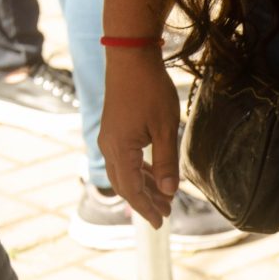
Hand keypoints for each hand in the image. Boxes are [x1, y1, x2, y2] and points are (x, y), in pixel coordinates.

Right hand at [99, 48, 181, 227]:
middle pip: (125, 185)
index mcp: (120, 150)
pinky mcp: (114, 130)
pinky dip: (139, 171)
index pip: (132, 190)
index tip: (160, 222)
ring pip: (124, 173)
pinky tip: (154, 175)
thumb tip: (169, 191)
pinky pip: (124, 159)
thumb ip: (166, 162)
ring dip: (144, 186)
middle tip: (166, 214)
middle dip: (145, 201)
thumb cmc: (150, 90)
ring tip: (164, 197)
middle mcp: (109, 147)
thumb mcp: (166, 129)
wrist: (130, 57)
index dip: (146, 208)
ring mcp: (110, 138)